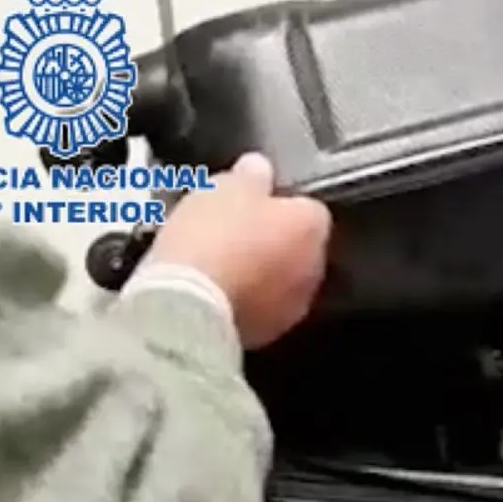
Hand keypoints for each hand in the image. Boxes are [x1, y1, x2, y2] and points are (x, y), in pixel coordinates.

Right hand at [151, 153, 332, 348]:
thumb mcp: (227, 187)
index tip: (250, 201)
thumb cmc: (212, 237)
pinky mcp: (268, 332)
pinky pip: (259, 307)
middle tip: (232, 230)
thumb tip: (259, 169)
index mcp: (312, 226)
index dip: (277, 202)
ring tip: (218, 261)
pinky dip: (243, 298)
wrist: (188, 302)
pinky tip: (214, 289)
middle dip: (271, 240)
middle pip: (296, 246)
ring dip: (258, 272)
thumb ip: (251, 175)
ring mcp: (293, 305)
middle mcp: (313, 268)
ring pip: (278, 280)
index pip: (307, 206)